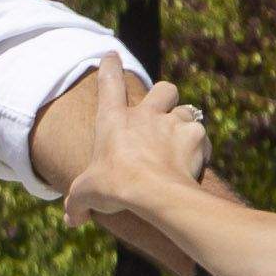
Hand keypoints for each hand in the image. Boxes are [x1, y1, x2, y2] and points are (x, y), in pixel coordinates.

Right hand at [57, 74, 219, 226]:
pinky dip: (200, 148)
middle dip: (164, 96)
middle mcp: (145, 114)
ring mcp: (172, 123)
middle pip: (163, 88)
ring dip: (183, 123)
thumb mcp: (87, 194)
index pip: (109, 82)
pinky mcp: (195, 137)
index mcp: (114, 120)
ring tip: (178, 142)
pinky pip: (202, 137)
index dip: (109, 66)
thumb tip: (73, 220)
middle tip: (161, 113)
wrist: (155, 193)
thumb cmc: (115, 186)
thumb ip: (78, 204)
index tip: (111, 55)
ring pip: (186, 110)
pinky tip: (194, 162)